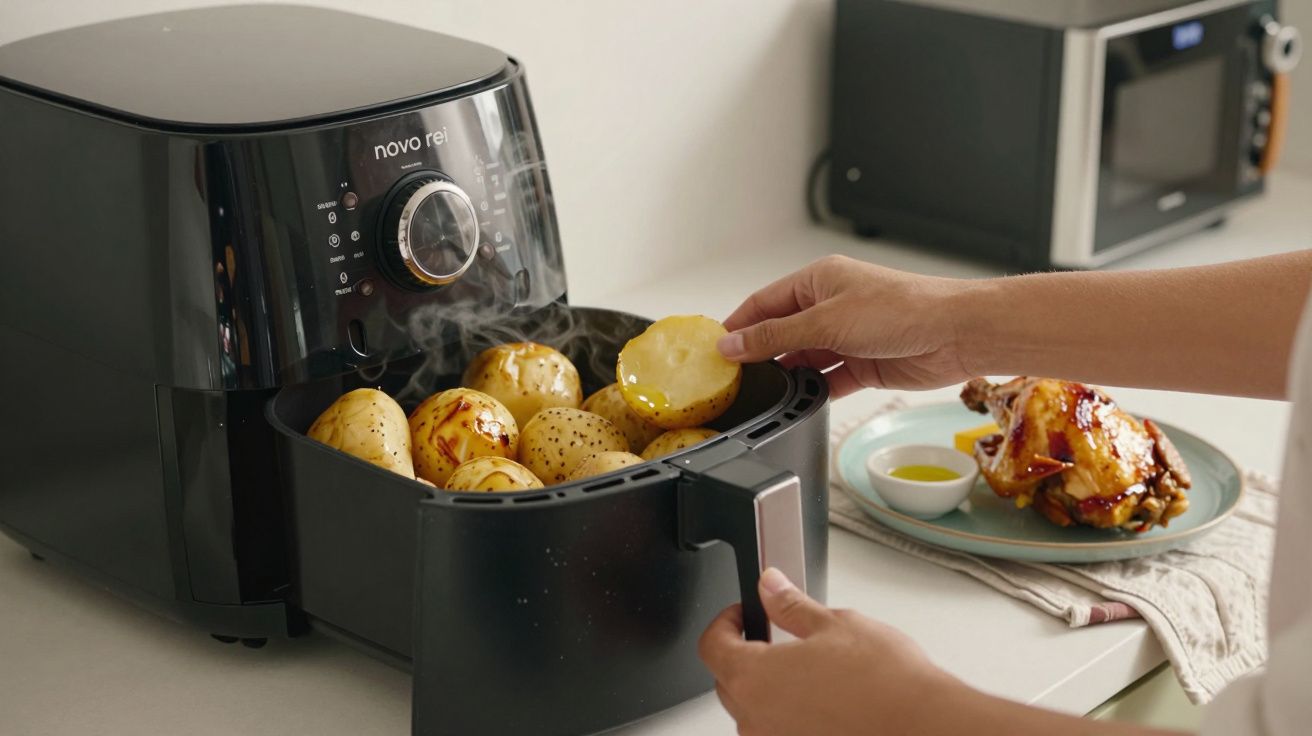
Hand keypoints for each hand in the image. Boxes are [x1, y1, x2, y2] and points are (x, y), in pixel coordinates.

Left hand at [698, 568, 970, 735]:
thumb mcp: (835, 624)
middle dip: (745, 656)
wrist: (924, 726)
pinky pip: (779, 734)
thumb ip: (790, 605)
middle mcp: (756, 719)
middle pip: (728, 682)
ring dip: (767, 691)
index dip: (725, 622)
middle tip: (776, 639)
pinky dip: (790, 719)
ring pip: (754, 714)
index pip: (712, 645)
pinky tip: (823, 705)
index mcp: (754, 677)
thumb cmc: (886, 683)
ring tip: (809, 673)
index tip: (743, 614)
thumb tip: (770, 586)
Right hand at [717, 255, 972, 395]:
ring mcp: (847, 337)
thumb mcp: (826, 320)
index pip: (764, 302)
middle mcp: (831, 306)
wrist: (955, 333)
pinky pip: (827, 380)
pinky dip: (813, 391)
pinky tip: (799, 401)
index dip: (738, 325)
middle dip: (760, 354)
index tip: (715, 348)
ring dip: (788, 375)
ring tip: (765, 393)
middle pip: (781, 333)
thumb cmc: (902, 308)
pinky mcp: (864, 365)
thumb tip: (734, 343)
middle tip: (733, 378)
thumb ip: (776, 335)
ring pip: (803, 359)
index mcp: (818, 280)